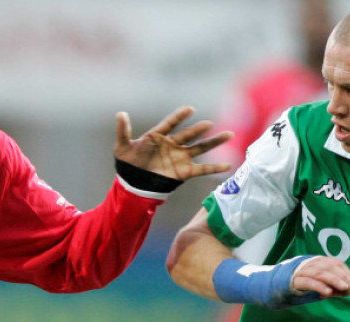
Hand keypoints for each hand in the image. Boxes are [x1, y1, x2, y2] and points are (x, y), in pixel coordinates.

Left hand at [115, 106, 232, 181]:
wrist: (132, 185)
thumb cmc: (127, 164)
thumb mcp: (122, 147)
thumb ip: (123, 131)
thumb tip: (120, 113)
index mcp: (158, 136)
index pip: (171, 123)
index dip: (179, 117)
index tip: (189, 109)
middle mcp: (173, 145)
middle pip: (189, 134)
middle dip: (199, 129)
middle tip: (209, 124)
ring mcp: (180, 157)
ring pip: (200, 147)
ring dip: (214, 142)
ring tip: (229, 135)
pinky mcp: (184, 172)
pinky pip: (202, 169)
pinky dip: (214, 167)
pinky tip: (228, 166)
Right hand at [291, 256, 349, 298]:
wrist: (280, 290)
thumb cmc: (305, 287)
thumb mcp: (323, 286)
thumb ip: (337, 287)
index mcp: (318, 262)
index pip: (335, 263)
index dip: (346, 273)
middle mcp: (310, 264)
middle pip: (329, 266)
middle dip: (342, 277)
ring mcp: (301, 272)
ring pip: (320, 273)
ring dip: (334, 280)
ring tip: (344, 288)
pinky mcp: (294, 282)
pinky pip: (308, 282)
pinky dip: (319, 286)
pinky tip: (328, 293)